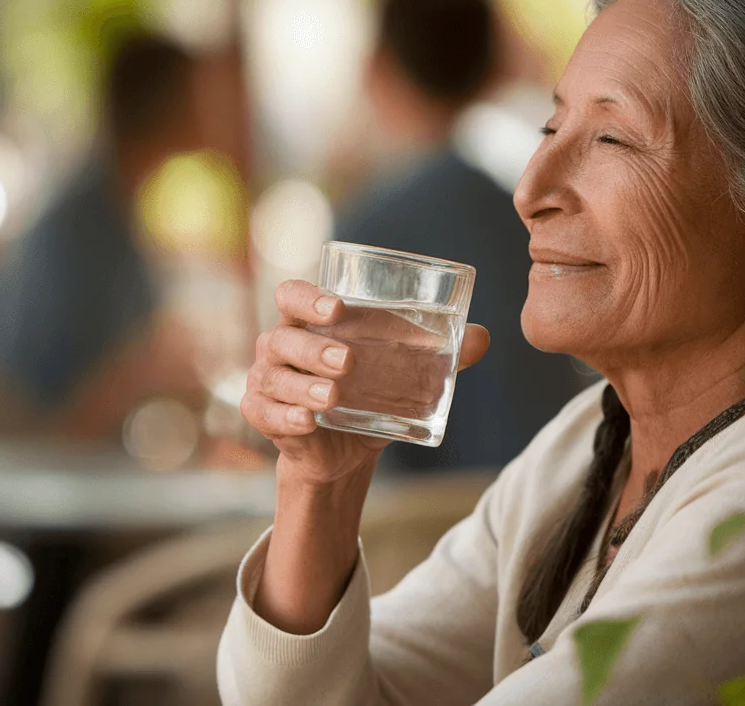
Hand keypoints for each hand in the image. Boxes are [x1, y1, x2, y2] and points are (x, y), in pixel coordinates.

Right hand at [241, 279, 489, 486]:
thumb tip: (481, 337)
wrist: (345, 448)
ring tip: (333, 397)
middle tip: (348, 361)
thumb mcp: (402, 373)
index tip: (338, 308)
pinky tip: (307, 422)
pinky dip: (286, 417)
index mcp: (308, 322)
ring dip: (304, 387)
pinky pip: (265, 413)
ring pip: (275, 378)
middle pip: (282, 338)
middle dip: (314, 349)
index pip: (292, 295)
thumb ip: (438, 354)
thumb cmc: (368, 392)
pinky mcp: (264, 415)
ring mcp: (267, 381)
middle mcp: (280, 346)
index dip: (308, 298)